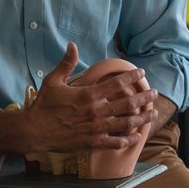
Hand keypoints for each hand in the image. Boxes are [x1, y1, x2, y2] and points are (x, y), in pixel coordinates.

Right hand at [21, 44, 157, 154]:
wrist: (34, 131)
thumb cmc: (44, 105)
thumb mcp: (53, 81)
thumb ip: (66, 64)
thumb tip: (72, 45)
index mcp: (88, 95)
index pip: (116, 83)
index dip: (131, 77)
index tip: (141, 73)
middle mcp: (96, 111)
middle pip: (127, 103)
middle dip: (143, 97)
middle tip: (154, 93)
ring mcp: (96, 128)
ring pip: (126, 123)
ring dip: (142, 118)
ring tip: (152, 113)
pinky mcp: (92, 142)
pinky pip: (114, 142)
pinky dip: (127, 140)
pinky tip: (136, 137)